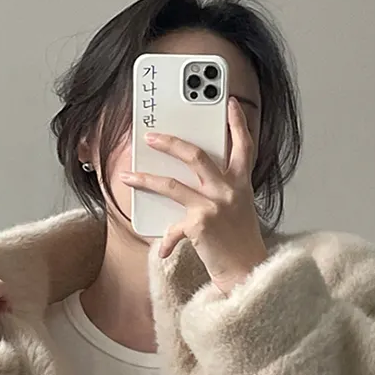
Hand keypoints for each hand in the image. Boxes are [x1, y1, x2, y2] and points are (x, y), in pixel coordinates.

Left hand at [120, 97, 267, 295]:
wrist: (246, 272)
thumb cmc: (240, 243)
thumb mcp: (238, 210)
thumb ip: (221, 191)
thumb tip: (187, 181)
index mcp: (241, 184)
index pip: (243, 146)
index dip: (237, 123)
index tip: (228, 102)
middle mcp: (229, 190)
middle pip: (196, 155)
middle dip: (171, 143)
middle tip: (151, 136)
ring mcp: (214, 206)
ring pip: (172, 185)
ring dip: (146, 180)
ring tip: (128, 176)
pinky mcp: (200, 225)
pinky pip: (173, 228)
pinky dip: (165, 240)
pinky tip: (162, 250)